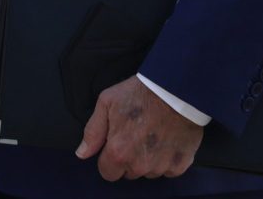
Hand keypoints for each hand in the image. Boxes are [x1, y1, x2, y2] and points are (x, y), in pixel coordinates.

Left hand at [76, 75, 201, 179]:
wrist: (175, 90)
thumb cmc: (139, 93)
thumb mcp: (106, 103)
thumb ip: (93, 132)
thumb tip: (82, 153)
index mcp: (118, 152)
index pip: (107, 173)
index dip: (109, 159)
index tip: (116, 145)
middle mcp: (140, 165)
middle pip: (129, 173)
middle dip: (129, 158)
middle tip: (135, 135)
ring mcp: (161, 166)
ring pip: (149, 172)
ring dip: (148, 159)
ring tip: (152, 135)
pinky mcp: (180, 164)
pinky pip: (169, 170)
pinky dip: (167, 159)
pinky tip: (166, 140)